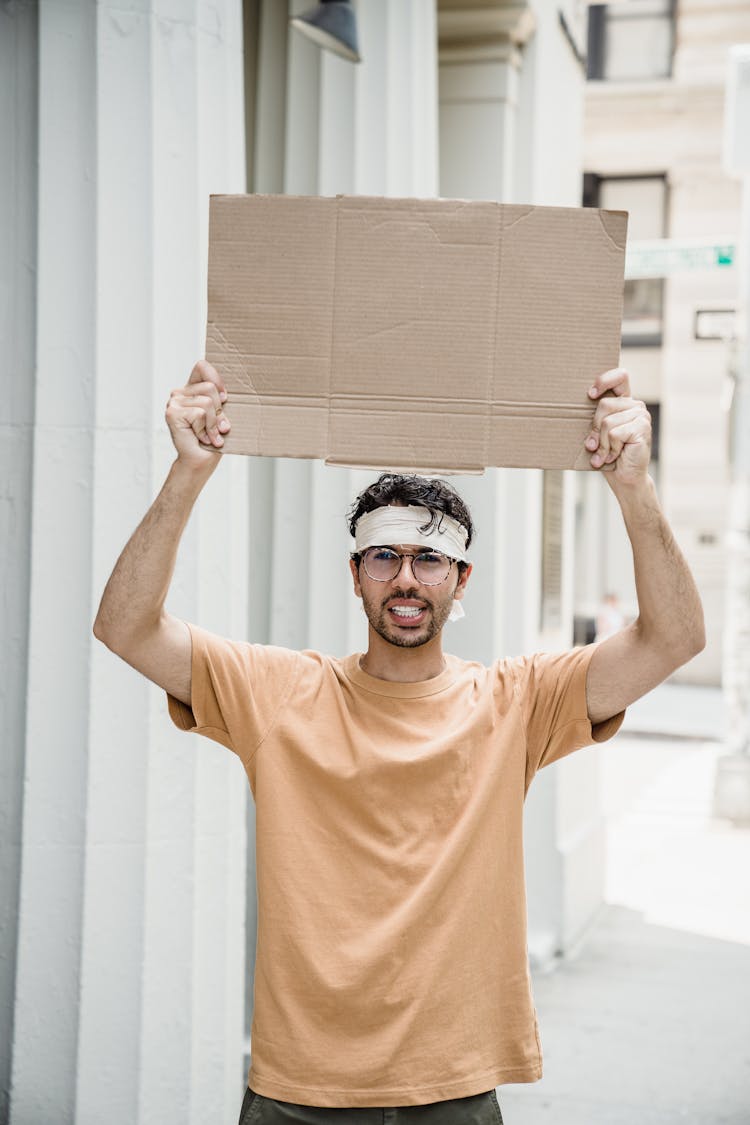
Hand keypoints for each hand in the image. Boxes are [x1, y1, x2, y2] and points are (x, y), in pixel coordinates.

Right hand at [165, 360, 230, 467]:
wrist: (199, 462)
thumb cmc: (212, 440)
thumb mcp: (221, 415)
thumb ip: (220, 401)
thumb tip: (226, 394)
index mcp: (192, 390)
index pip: (202, 366)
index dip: (216, 378)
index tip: (224, 398)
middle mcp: (180, 393)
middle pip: (210, 387)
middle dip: (219, 411)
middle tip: (219, 428)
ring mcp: (174, 402)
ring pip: (206, 402)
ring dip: (213, 423)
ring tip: (209, 435)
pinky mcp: (172, 413)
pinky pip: (199, 414)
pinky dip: (204, 429)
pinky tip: (200, 438)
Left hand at [585, 368, 650, 485]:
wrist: (625, 477)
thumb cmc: (609, 455)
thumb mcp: (598, 434)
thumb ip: (594, 420)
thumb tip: (575, 412)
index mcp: (625, 402)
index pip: (620, 377)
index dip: (604, 381)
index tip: (591, 394)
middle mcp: (635, 405)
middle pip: (604, 404)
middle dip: (595, 428)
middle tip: (595, 445)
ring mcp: (641, 416)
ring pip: (607, 422)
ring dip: (602, 443)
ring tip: (606, 454)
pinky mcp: (642, 428)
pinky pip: (615, 434)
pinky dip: (610, 449)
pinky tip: (615, 456)